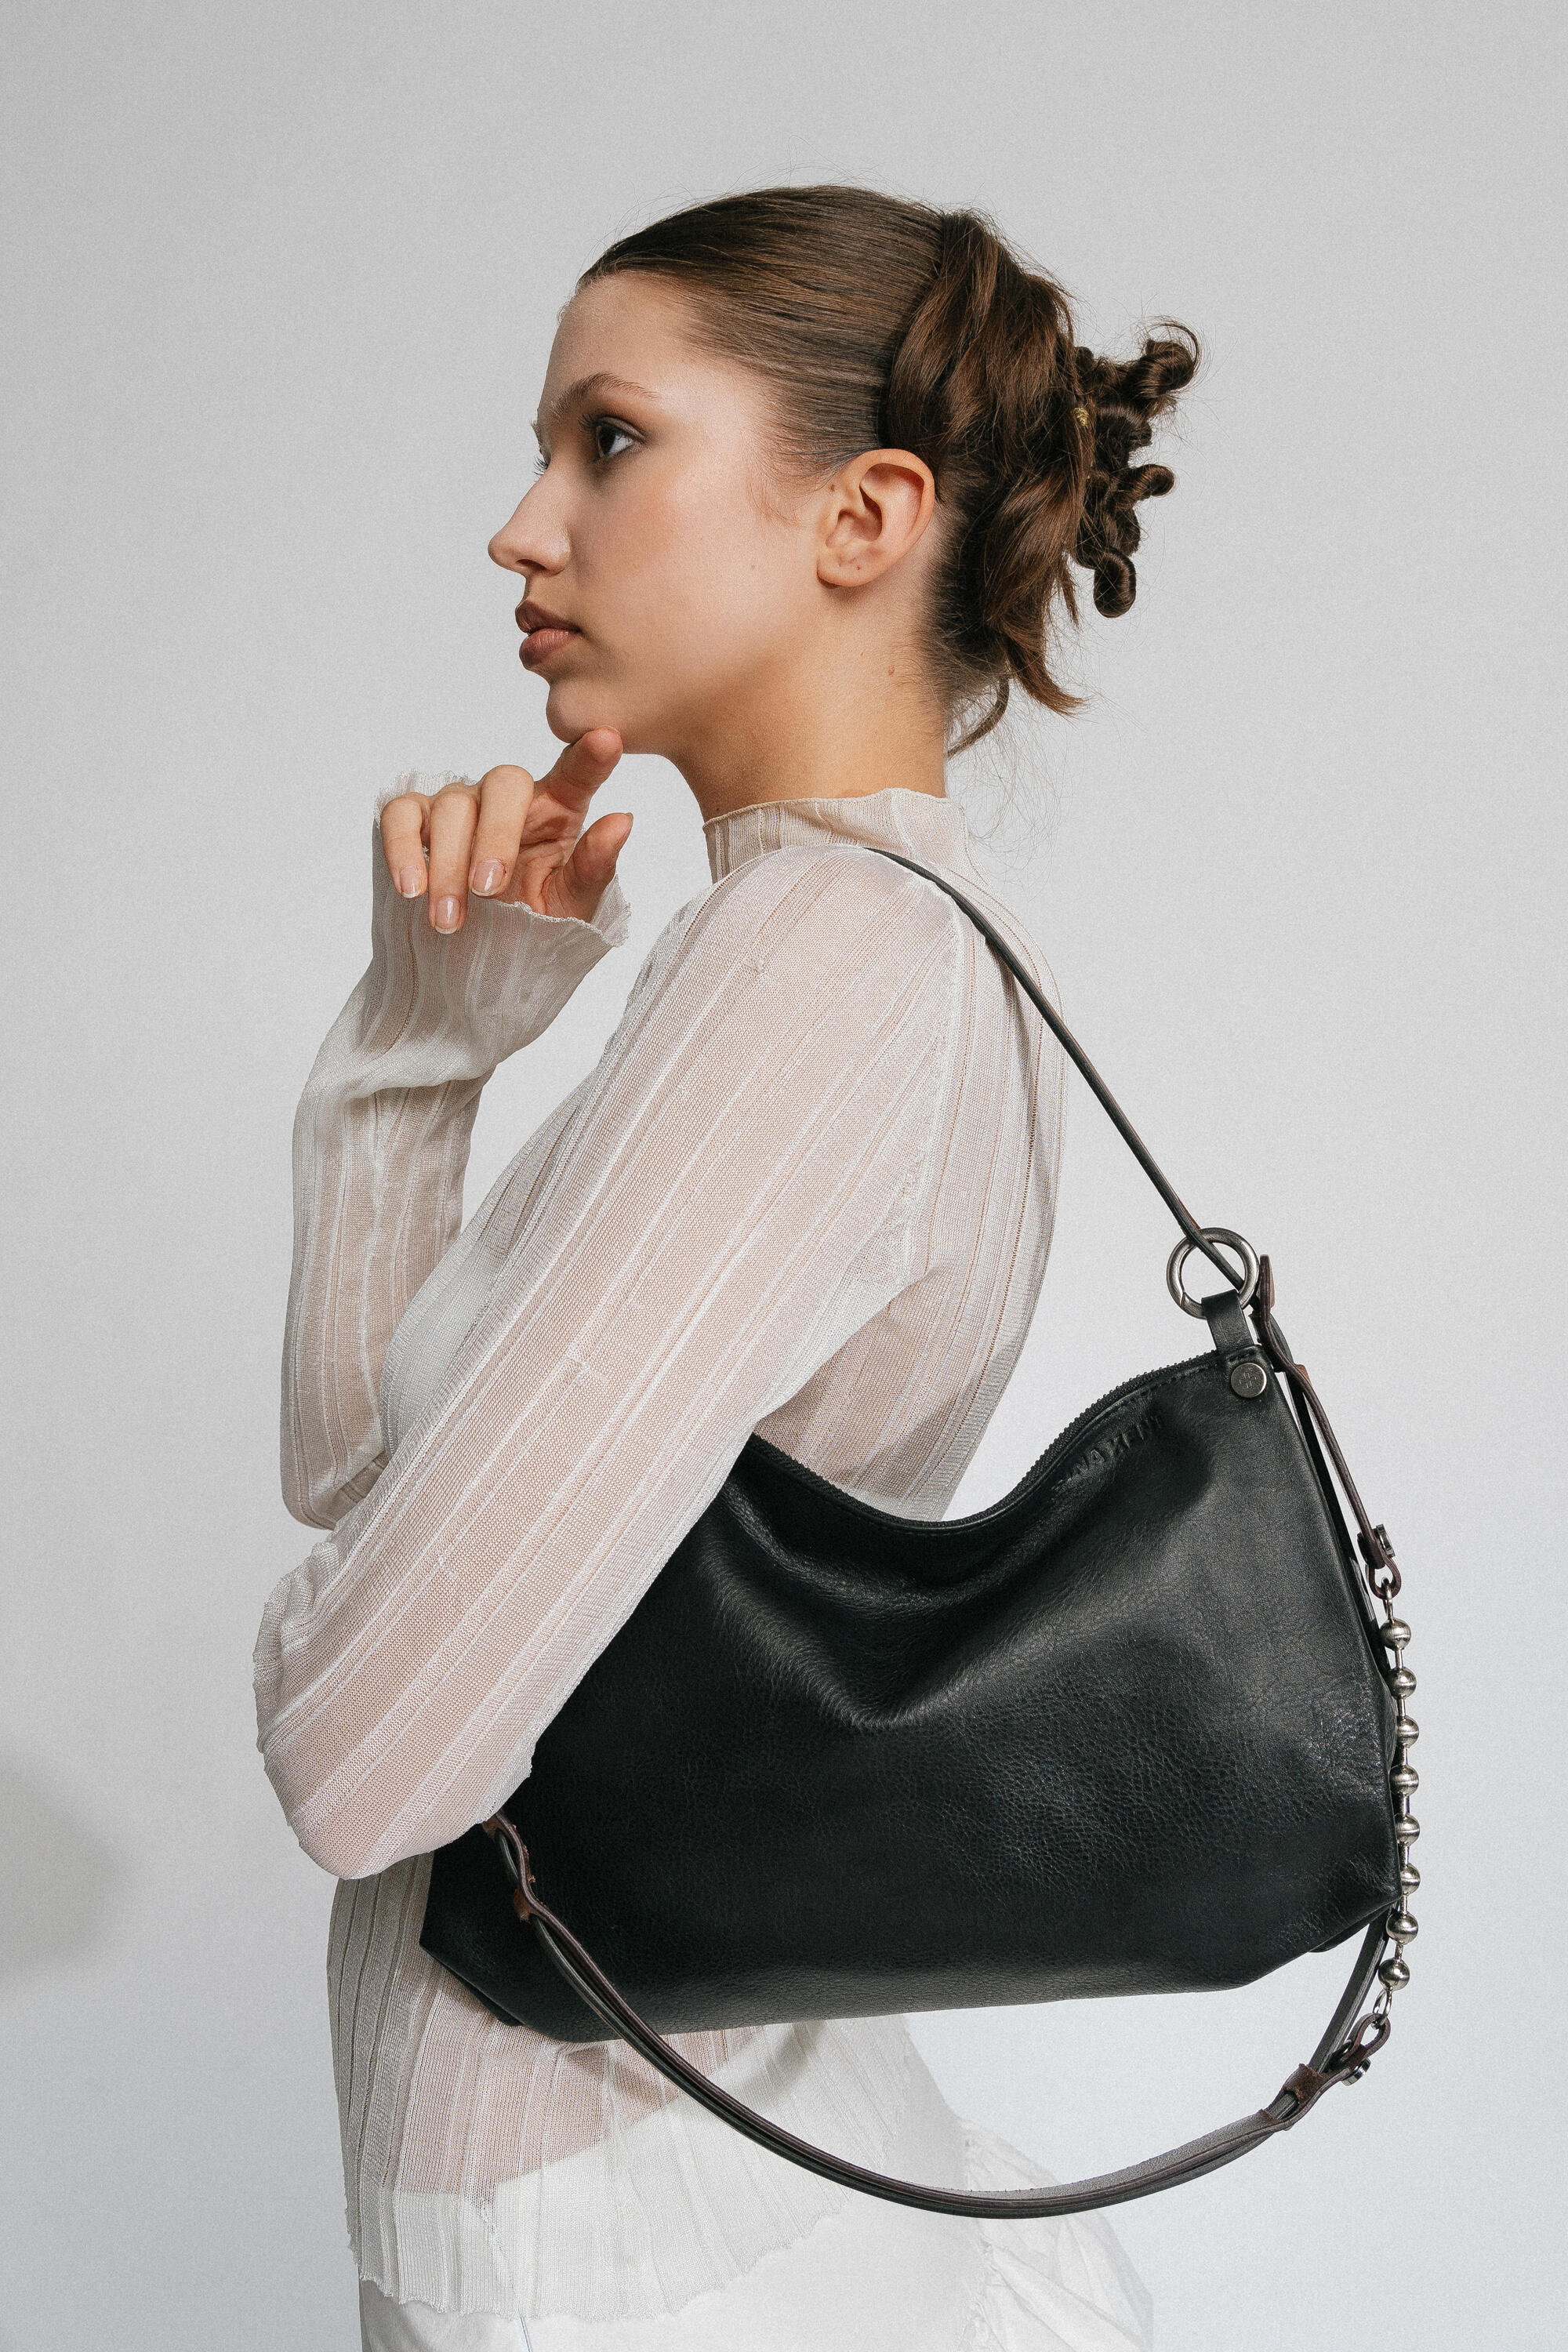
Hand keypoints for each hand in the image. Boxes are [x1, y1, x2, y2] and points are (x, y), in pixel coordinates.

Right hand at [379, 729, 630, 931]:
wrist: (482, 969)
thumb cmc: (534, 930)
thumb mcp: (571, 909)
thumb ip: (593, 867)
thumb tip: (622, 821)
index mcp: (558, 811)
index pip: (575, 774)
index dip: (589, 757)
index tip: (607, 740)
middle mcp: (509, 799)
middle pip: (503, 784)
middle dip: (494, 837)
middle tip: (488, 892)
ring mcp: (460, 805)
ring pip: (451, 805)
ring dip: (448, 865)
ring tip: (450, 920)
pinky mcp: (415, 820)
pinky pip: (400, 814)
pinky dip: (402, 848)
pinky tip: (411, 888)